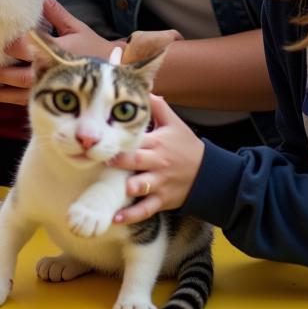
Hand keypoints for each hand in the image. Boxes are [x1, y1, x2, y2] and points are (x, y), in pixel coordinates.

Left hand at [0, 0, 122, 105]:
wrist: (111, 73)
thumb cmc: (92, 47)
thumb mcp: (75, 27)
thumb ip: (55, 13)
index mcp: (59, 51)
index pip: (31, 48)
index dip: (13, 46)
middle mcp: (53, 72)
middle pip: (23, 75)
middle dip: (3, 72)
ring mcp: (51, 88)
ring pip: (21, 93)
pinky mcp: (49, 97)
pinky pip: (25, 101)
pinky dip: (7, 100)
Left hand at [111, 96, 204, 225]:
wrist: (209, 174)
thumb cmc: (187, 147)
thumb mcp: (175, 124)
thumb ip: (158, 107)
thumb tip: (145, 89)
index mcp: (157, 142)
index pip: (135, 139)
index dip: (117, 140)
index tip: (100, 139)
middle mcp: (157, 162)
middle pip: (133, 162)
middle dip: (115, 162)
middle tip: (98, 160)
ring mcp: (159, 183)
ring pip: (138, 186)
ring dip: (121, 189)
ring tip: (101, 192)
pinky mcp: (162, 200)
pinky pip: (145, 209)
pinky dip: (130, 216)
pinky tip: (114, 218)